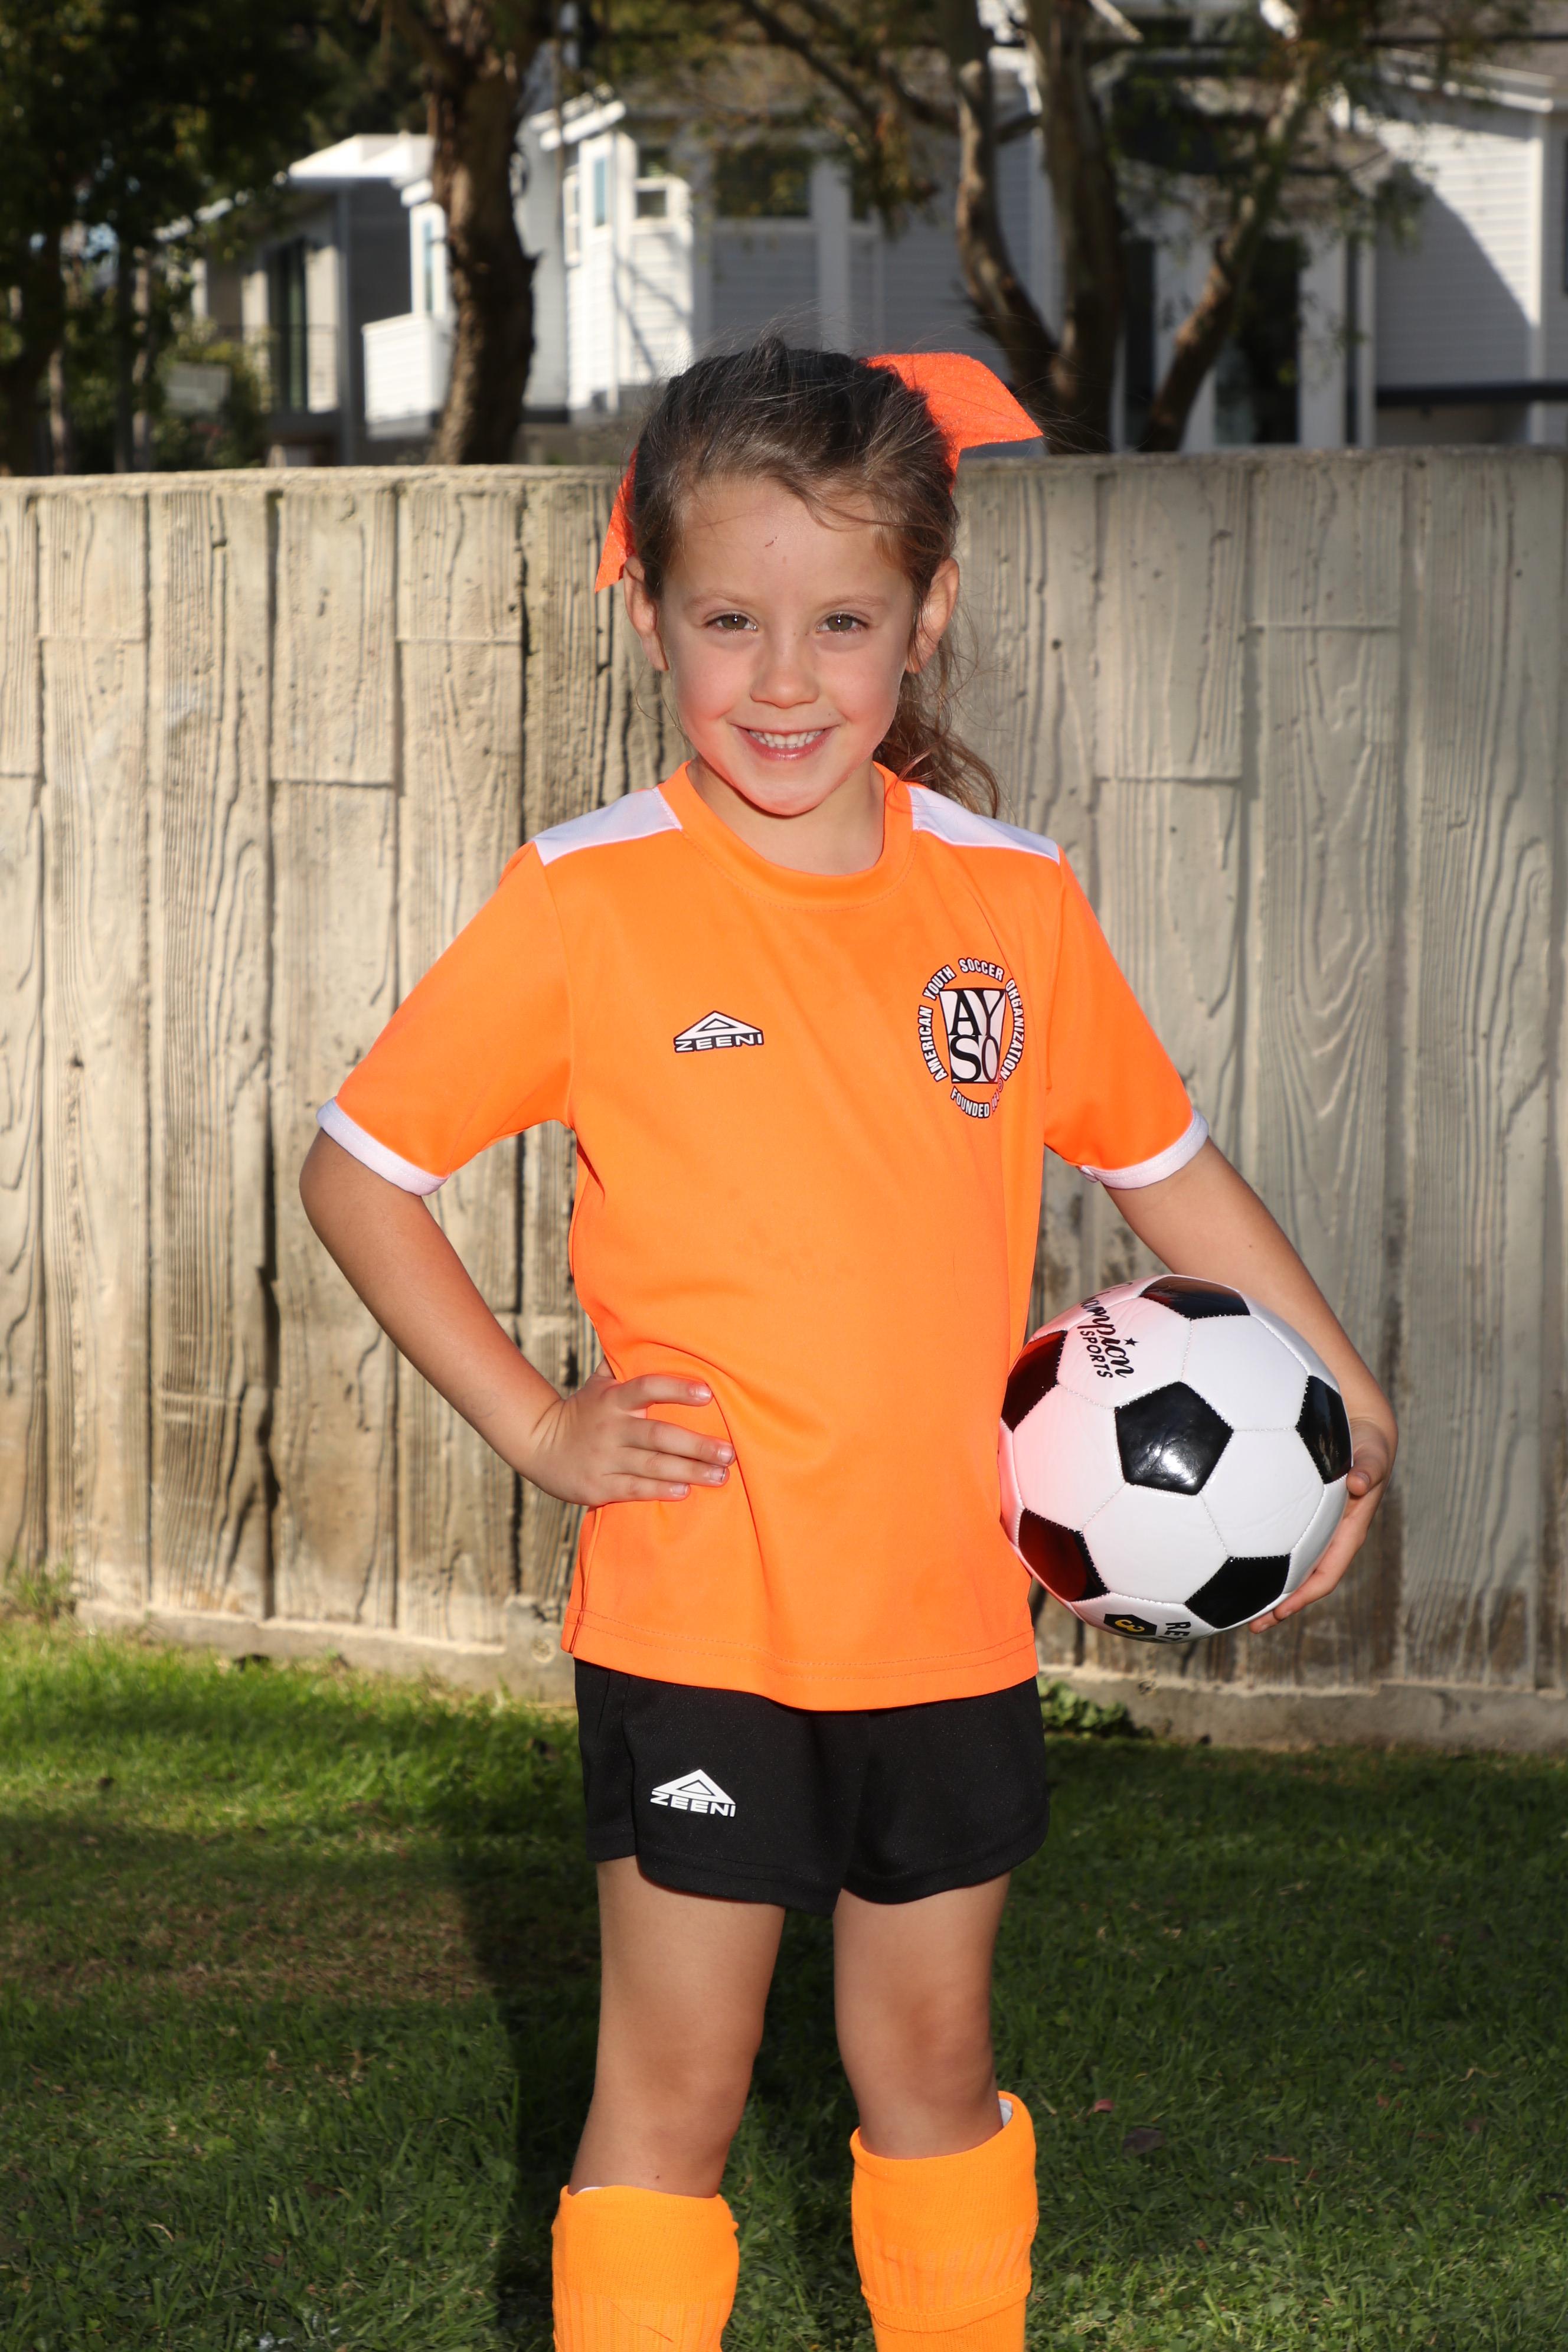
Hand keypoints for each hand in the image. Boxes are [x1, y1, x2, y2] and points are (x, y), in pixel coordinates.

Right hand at [519, 1364, 733, 1506]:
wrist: (538, 1445)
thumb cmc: (583, 1411)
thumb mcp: (598, 1383)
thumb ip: (623, 1362)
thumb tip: (646, 1326)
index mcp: (614, 1399)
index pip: (647, 1387)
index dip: (677, 1389)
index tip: (709, 1393)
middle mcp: (610, 1428)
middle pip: (658, 1435)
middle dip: (697, 1445)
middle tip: (729, 1452)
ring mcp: (605, 1458)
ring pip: (652, 1466)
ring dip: (689, 1471)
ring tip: (720, 1475)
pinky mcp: (599, 1486)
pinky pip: (635, 1489)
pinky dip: (661, 1490)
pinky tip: (686, 1490)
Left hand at [1248, 1413, 1395, 1629]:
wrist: (1364, 1429)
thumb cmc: (1369, 1443)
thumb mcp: (1373, 1455)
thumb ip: (1369, 1468)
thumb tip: (1360, 1482)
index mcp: (1347, 1533)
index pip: (1326, 1575)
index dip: (1304, 1597)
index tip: (1281, 1613)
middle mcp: (1329, 1537)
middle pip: (1303, 1581)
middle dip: (1281, 1606)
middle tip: (1251, 1626)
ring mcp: (1313, 1528)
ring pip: (1288, 1567)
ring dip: (1266, 1588)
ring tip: (1235, 1606)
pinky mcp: (1299, 1515)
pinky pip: (1280, 1542)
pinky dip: (1258, 1555)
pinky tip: (1229, 1554)